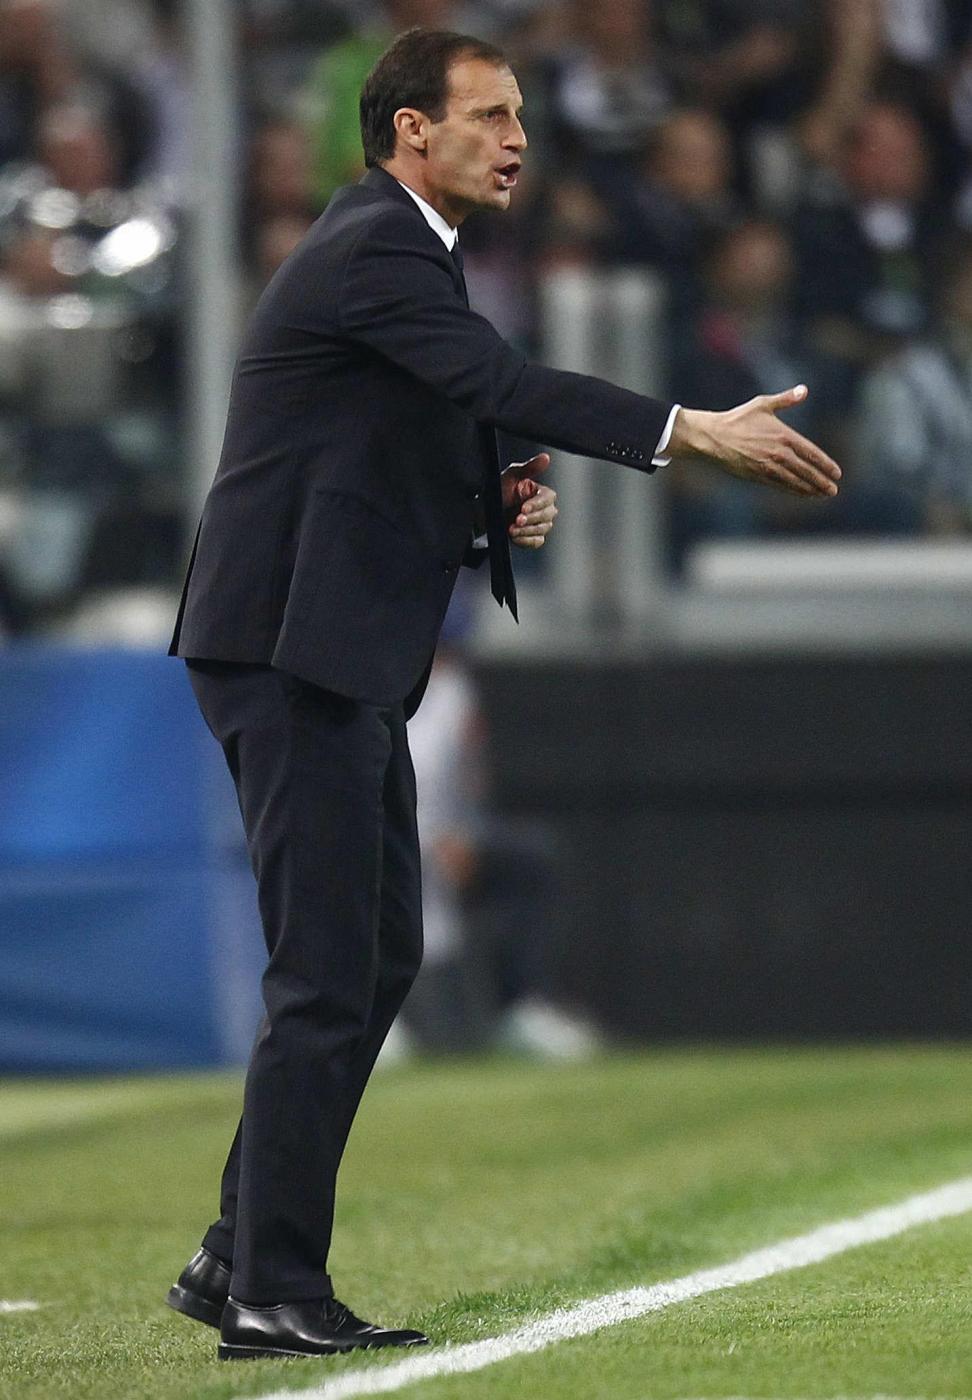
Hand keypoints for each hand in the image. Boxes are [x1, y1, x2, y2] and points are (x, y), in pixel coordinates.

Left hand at [501, 452, 557, 548]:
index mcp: (540, 493)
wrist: (485, 512)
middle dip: (530, 519)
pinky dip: (525, 540)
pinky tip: (515, 536)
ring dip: (526, 530)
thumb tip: (545, 458)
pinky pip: (536, 542)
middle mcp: (543, 509)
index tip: (524, 508)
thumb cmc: (498, 492)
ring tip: (512, 528)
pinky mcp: (533, 537)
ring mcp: (539, 524)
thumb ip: (529, 467)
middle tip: (516, 519)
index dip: (536, 504)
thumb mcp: (511, 476)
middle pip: (547, 515)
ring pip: (542, 529)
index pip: (547, 499)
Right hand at [668, 385, 840, 496]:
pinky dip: (793, 491)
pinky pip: (780, 486)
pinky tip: (802, 494)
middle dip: (821, 481)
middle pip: (806, 471)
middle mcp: (778, 453)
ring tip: (822, 495)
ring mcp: (768, 466)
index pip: (811, 453)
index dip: (825, 464)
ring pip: (794, 481)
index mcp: (783, 435)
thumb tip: (804, 390)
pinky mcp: (757, 476)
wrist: (713, 437)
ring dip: (810, 489)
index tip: (836, 473)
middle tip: (833, 490)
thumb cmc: (738, 418)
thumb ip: (786, 399)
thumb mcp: (763, 404)